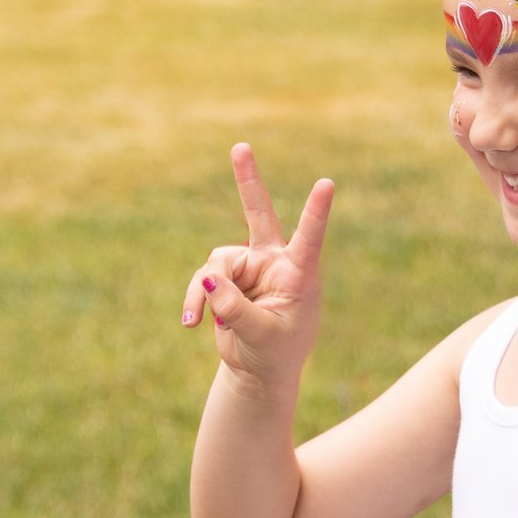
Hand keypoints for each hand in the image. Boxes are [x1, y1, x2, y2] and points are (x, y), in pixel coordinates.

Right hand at [179, 143, 333, 389]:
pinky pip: (203, 280)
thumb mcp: (261, 335)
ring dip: (204, 291)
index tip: (328, 184)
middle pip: (259, 213)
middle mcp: (274, 261)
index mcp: (299, 274)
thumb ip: (235, 308)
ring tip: (198, 320)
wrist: (258, 369)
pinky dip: (194, 300)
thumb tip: (209, 278)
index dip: (315, 212)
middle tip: (240, 147)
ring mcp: (248, 267)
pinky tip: (190, 323)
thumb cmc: (275, 354)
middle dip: (248, 181)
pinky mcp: (226, 278)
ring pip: (216, 264)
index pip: (308, 238)